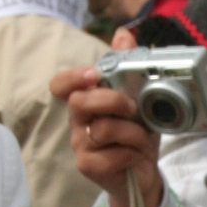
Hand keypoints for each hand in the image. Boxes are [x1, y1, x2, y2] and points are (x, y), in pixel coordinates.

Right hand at [51, 63, 163, 206]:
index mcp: (87, 101)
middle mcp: (78, 121)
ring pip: (102, 129)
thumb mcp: (140, 99)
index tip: (94, 74)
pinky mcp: (88, 166)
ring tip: (142, 139)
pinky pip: (110, 156)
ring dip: (133, 133)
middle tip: (133, 108)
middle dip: (111, 100)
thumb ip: (129, 67)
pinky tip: (135, 157)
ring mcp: (80, 144)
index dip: (73, 77)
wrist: (145, 172)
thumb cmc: (137, 135)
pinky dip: (130, 154)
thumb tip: (122, 34)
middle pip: (79, 102)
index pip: (62, 85)